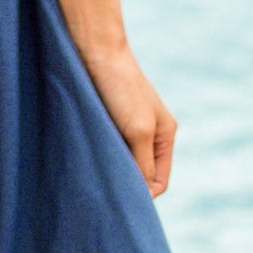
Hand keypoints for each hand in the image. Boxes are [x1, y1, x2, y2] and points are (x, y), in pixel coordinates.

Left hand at [83, 43, 176, 196]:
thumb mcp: (138, 131)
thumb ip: (143, 165)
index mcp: (165, 136)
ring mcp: (128, 126)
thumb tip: (142, 196)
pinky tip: (87, 159)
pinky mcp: (107, 119)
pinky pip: (107, 148)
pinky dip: (100, 156)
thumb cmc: (121, 89)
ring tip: (94, 175)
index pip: (159, 181)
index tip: (121, 200)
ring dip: (111, 169)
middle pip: (141, 173)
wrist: (96, 52)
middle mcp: (150, 133)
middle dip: (126, 184)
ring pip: (122, 162)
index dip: (143, 195)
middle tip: (104, 193)